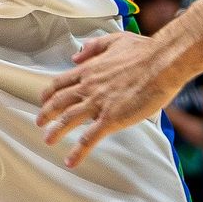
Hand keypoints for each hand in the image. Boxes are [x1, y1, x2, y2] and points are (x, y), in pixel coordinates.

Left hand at [38, 31, 181, 167]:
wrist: (163, 63)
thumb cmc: (145, 51)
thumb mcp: (115, 40)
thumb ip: (94, 47)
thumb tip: (77, 55)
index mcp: (90, 70)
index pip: (61, 82)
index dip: (50, 93)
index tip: (44, 99)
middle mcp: (89, 87)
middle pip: (59, 102)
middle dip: (46, 113)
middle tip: (39, 122)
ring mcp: (98, 103)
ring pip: (68, 119)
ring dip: (55, 131)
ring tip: (48, 140)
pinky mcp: (111, 118)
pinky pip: (89, 138)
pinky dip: (78, 151)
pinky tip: (71, 161)